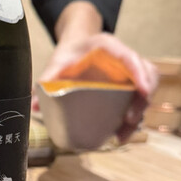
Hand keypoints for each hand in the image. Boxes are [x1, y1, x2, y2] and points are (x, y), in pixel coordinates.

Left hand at [37, 2, 158, 142]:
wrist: (75, 47)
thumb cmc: (67, 55)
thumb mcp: (56, 64)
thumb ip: (46, 80)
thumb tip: (33, 106)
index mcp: (107, 46)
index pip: (129, 56)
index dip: (139, 72)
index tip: (142, 91)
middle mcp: (123, 57)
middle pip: (146, 74)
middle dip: (142, 98)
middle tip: (130, 119)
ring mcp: (129, 71)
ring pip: (147, 88)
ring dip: (139, 112)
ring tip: (123, 133)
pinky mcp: (129, 85)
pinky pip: (139, 99)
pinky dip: (133, 117)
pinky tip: (120, 133)